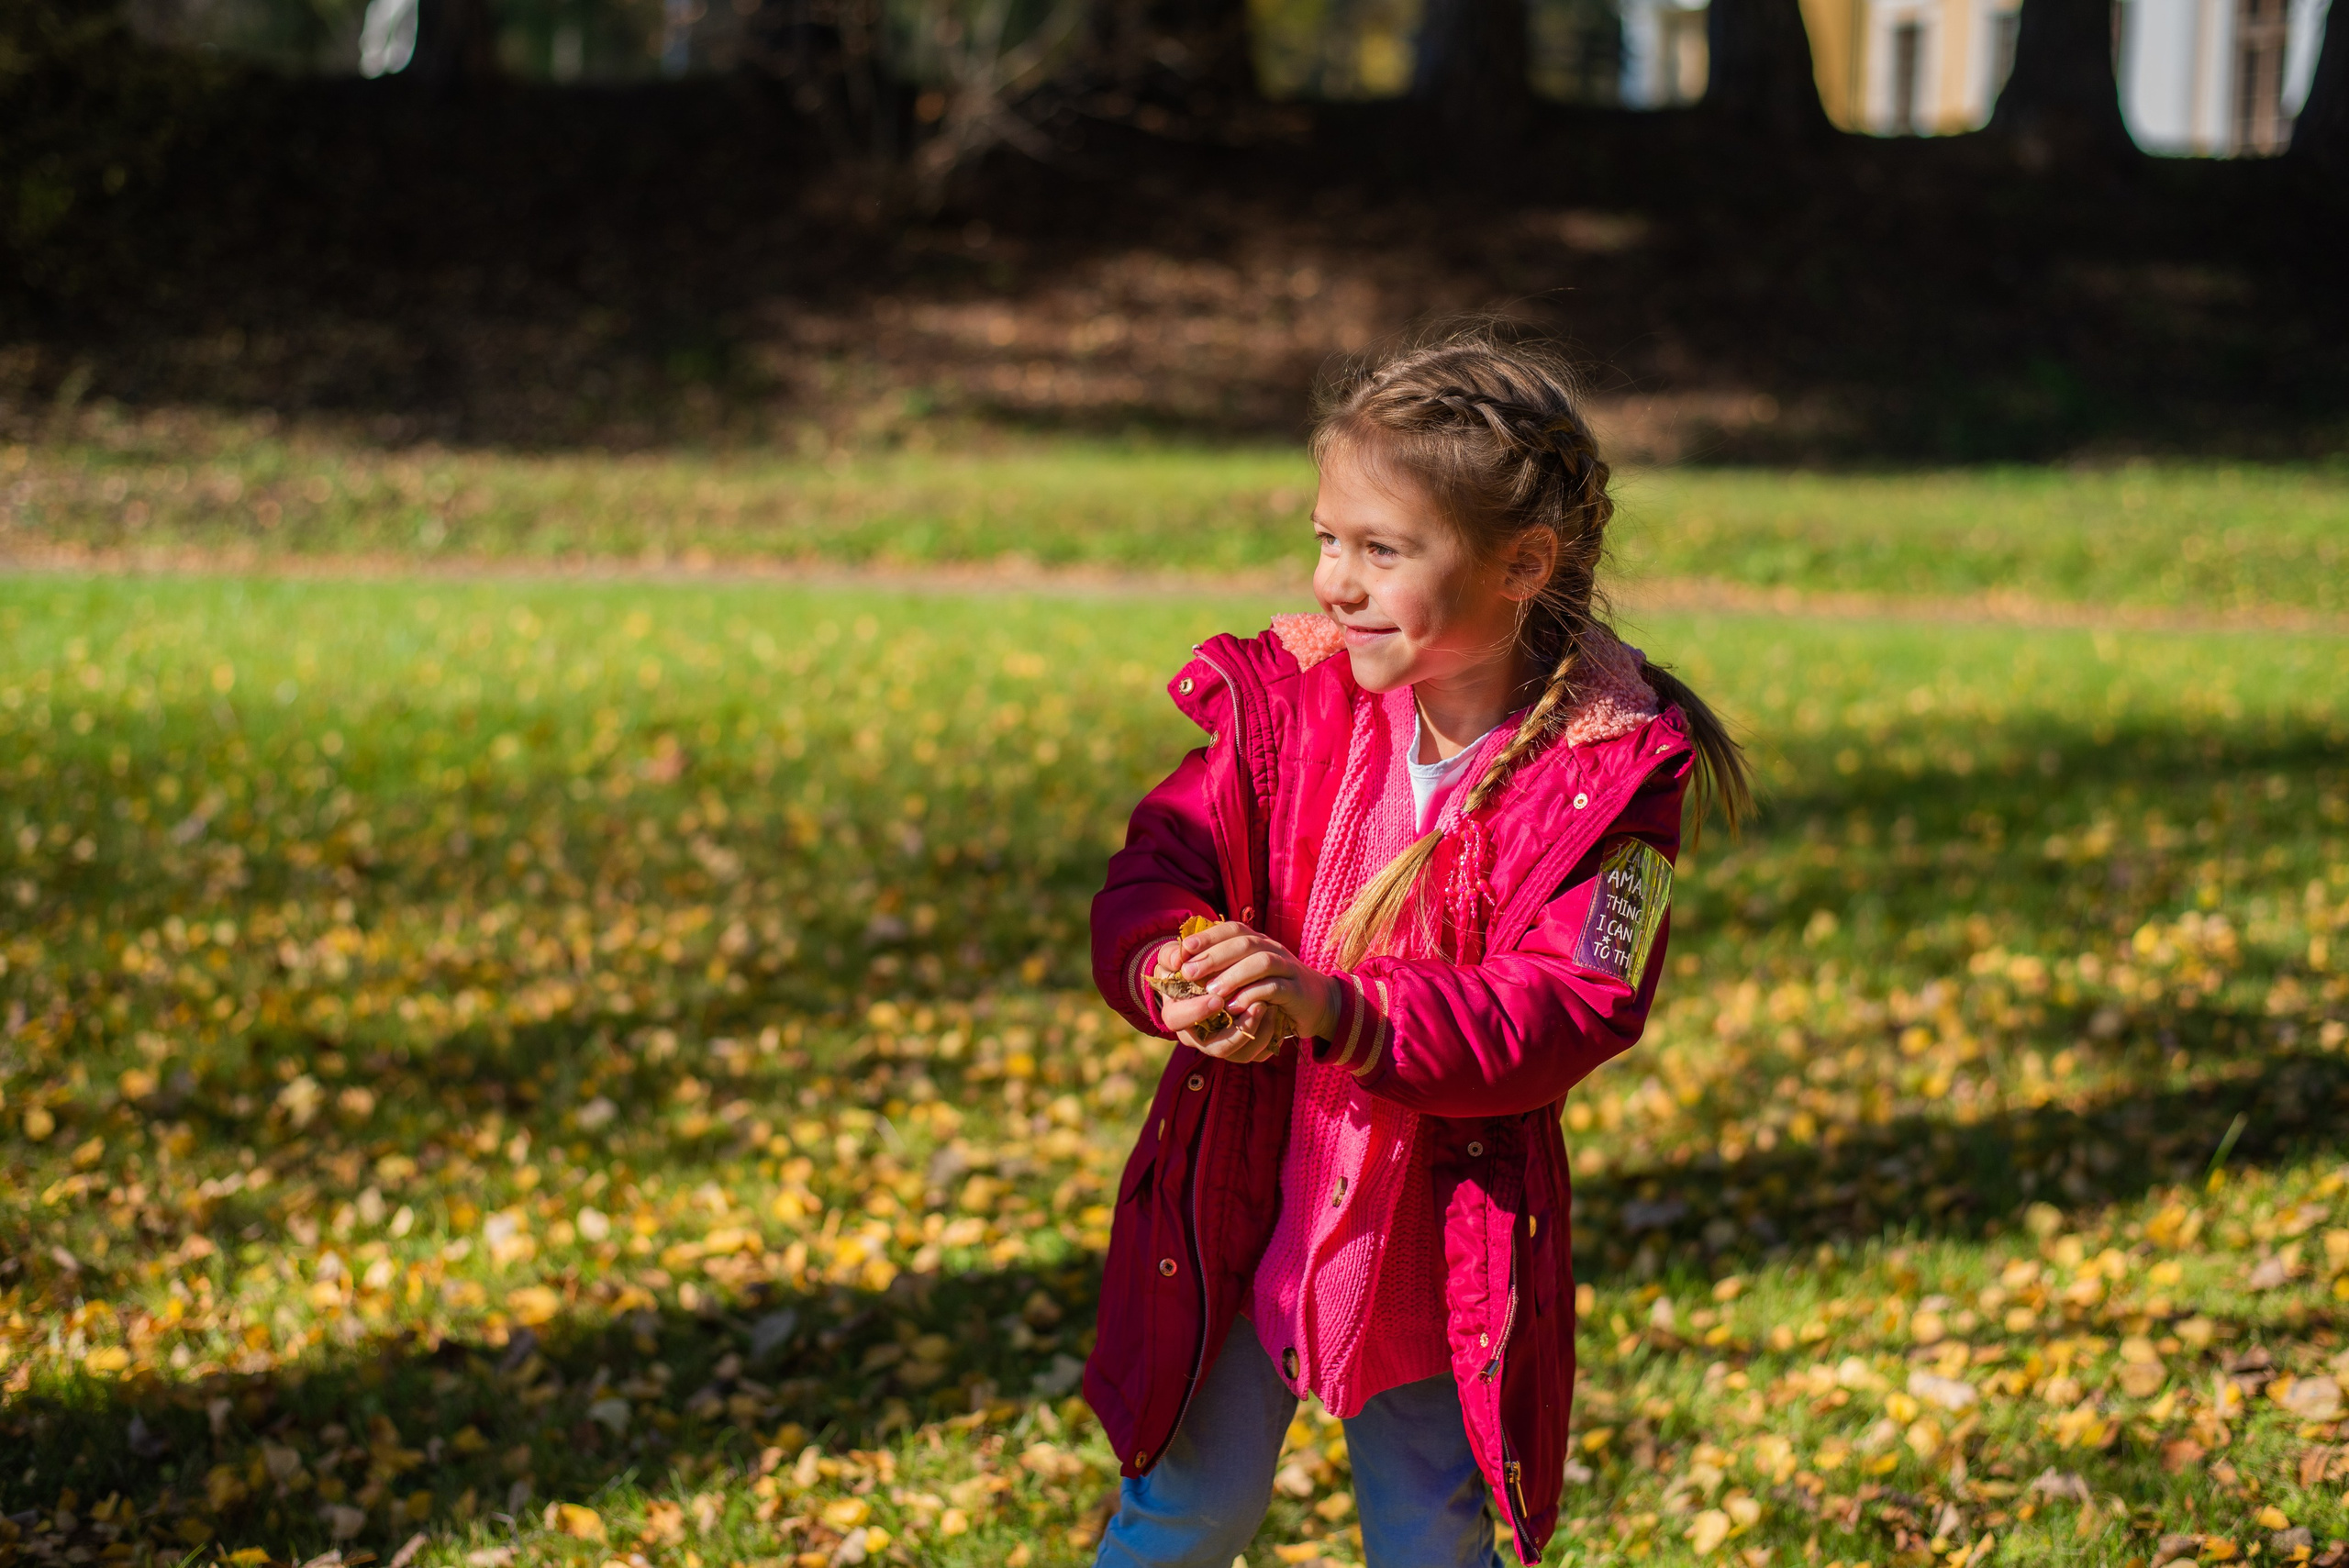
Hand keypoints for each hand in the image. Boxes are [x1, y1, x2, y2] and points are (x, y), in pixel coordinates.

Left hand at [1156, 922, 1341, 1062]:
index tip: (1184, 949)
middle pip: (1243, 941)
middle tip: (1189, 973)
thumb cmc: (1269, 989)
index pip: (1232, 928)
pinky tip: (1235, 1007)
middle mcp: (1272, 948)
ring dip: (1233, 975)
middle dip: (1213, 955)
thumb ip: (1221, 969)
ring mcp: (1287, 967)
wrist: (1314, 1004)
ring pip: (1261, 961)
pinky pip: (1276, 987)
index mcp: (1257, 941)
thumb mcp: (1245, 976)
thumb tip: (1184, 968)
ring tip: (1211, 991)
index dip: (1207, 936)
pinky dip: (1253, 995)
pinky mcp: (1296, 990)